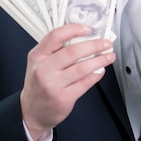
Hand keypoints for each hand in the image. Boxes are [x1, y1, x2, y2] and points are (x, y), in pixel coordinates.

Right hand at [20, 23, 114, 140]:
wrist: (32, 111)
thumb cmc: (38, 84)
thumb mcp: (39, 63)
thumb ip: (56, 50)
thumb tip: (83, 38)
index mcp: (37, 56)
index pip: (55, 36)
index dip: (74, 29)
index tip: (88, 28)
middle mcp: (43, 69)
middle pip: (73, 52)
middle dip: (94, 45)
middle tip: (106, 43)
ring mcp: (53, 85)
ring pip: (82, 68)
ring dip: (99, 60)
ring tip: (109, 56)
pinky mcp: (64, 98)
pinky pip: (85, 83)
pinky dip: (96, 75)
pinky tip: (100, 70)